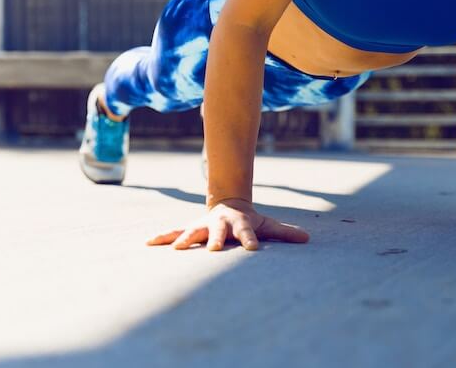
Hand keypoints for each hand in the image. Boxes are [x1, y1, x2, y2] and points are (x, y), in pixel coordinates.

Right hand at [146, 198, 308, 250]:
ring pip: (192, 231)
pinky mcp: (190, 229)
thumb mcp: (267, 225)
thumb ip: (285, 233)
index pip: (247, 233)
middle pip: (218, 232)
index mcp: (240, 224)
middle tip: (212, 250)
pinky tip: (148, 243)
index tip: (251, 249)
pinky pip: (174, 233)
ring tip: (175, 249)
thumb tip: (307, 239)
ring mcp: (203, 226)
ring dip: (184, 239)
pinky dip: (162, 237)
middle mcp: (220, 224)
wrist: (228, 204)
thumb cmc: (249, 221)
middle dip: (215, 239)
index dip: (250, 240)